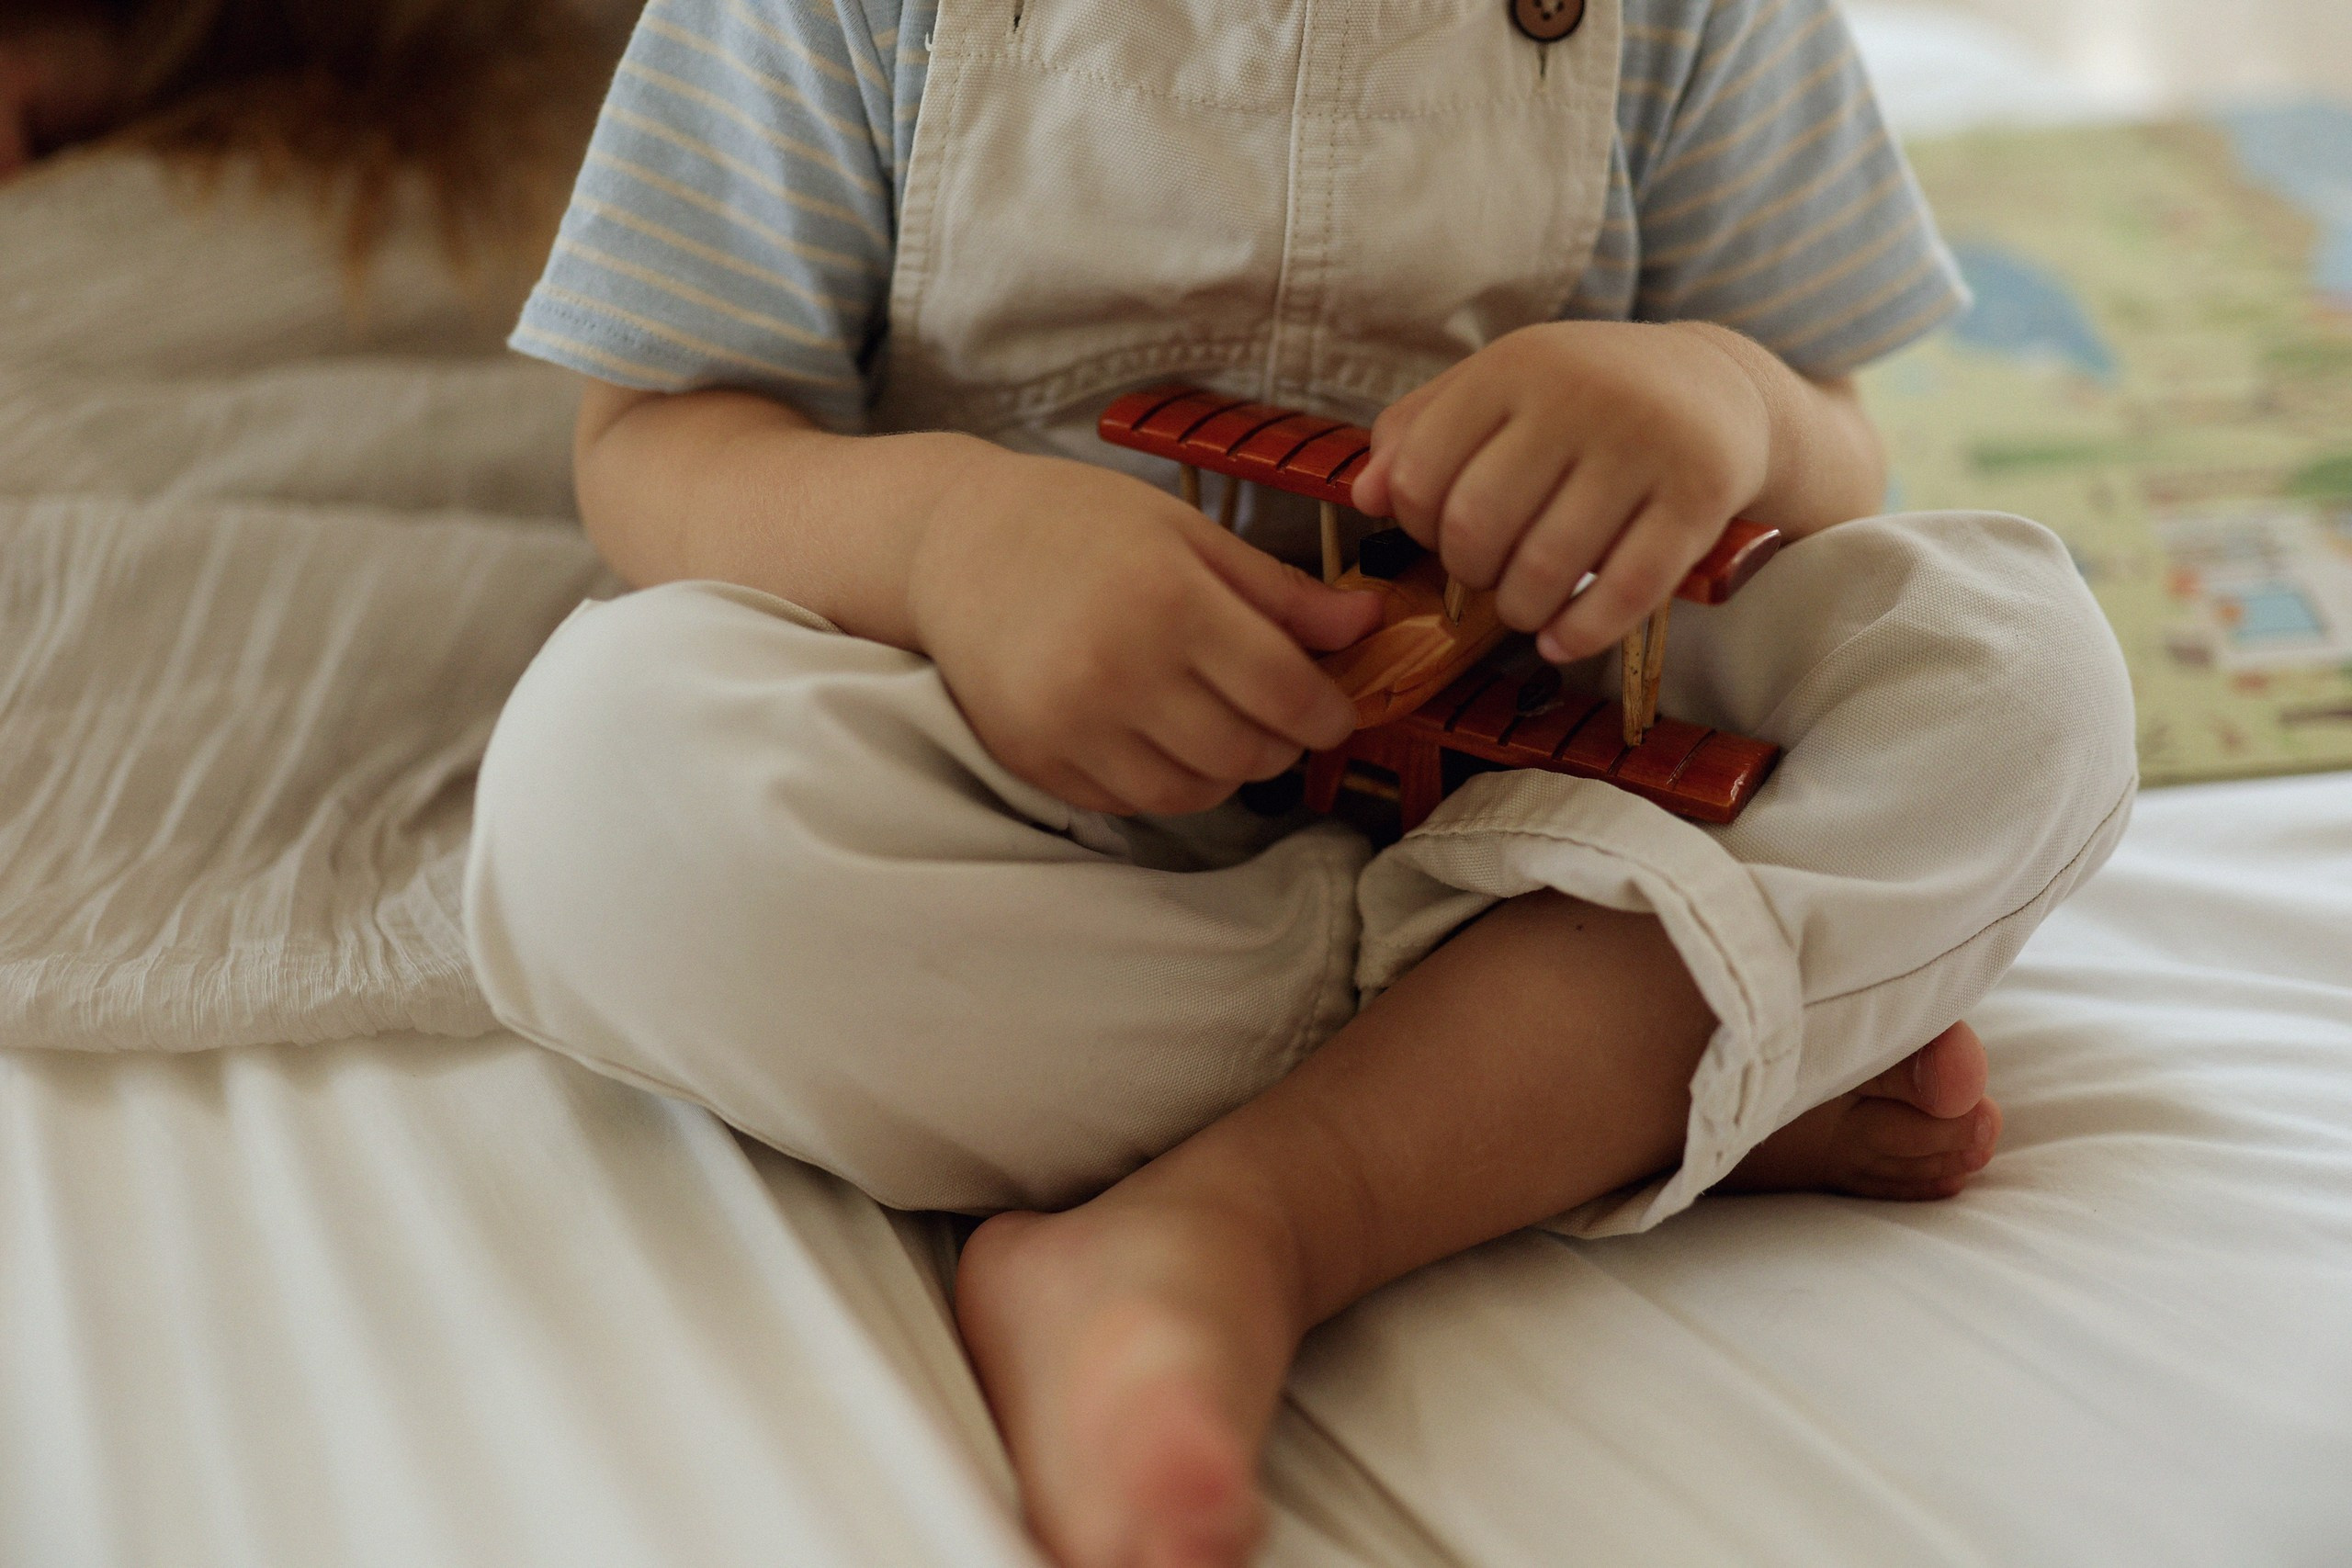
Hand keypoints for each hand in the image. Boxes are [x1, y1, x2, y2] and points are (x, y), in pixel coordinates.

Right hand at [908, 448, 1382, 816]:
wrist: (951, 543)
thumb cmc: (1078, 524)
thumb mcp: (1186, 533)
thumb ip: (1279, 591)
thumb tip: (1368, 625)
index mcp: (1170, 603)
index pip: (1288, 695)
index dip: (1328, 713)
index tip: (1333, 710)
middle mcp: (1119, 673)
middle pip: (1248, 755)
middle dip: (1280, 743)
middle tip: (1274, 714)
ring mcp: (1071, 726)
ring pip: (1192, 795)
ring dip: (1223, 770)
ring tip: (1213, 723)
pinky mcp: (1034, 762)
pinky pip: (1129, 803)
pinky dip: (1160, 781)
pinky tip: (1152, 733)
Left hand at [1350, 321, 1773, 662]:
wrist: (1720, 389)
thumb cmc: (1586, 399)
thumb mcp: (1502, 387)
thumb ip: (1420, 431)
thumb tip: (1365, 497)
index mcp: (1516, 364)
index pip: (1419, 473)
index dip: (1416, 526)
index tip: (1443, 534)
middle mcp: (1580, 395)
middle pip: (1475, 527)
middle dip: (1469, 574)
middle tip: (1490, 574)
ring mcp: (1645, 445)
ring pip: (1546, 568)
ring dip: (1521, 611)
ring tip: (1526, 606)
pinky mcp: (1700, 496)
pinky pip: (1625, 592)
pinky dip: (1581, 635)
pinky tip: (1563, 641)